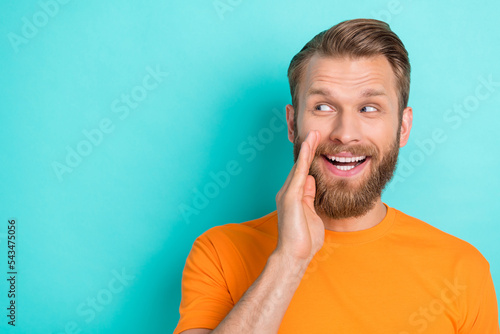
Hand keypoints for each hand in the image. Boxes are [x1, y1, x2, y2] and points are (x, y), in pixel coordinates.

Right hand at [274, 130, 324, 262]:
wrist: (294, 255)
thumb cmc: (305, 240)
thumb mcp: (312, 214)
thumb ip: (310, 197)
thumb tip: (311, 180)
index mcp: (295, 196)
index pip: (303, 172)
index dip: (310, 157)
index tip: (318, 143)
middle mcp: (288, 192)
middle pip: (301, 165)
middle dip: (308, 148)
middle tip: (316, 131)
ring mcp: (288, 193)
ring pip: (299, 166)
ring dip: (307, 148)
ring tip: (314, 133)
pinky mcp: (290, 197)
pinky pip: (299, 173)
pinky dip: (304, 159)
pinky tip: (309, 147)